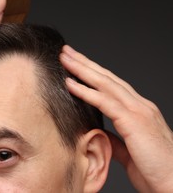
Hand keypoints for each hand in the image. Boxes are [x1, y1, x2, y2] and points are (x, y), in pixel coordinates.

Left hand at [60, 45, 172, 192]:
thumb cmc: (155, 169)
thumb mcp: (130, 149)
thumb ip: (116, 137)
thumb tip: (100, 131)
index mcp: (139, 110)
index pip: (111, 85)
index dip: (92, 72)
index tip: (75, 63)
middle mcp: (140, 105)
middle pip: (107, 78)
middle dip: (85, 63)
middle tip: (66, 52)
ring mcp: (138, 111)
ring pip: (105, 84)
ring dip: (82, 70)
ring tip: (65, 59)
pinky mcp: (134, 121)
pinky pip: (105, 102)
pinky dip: (86, 91)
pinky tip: (70, 84)